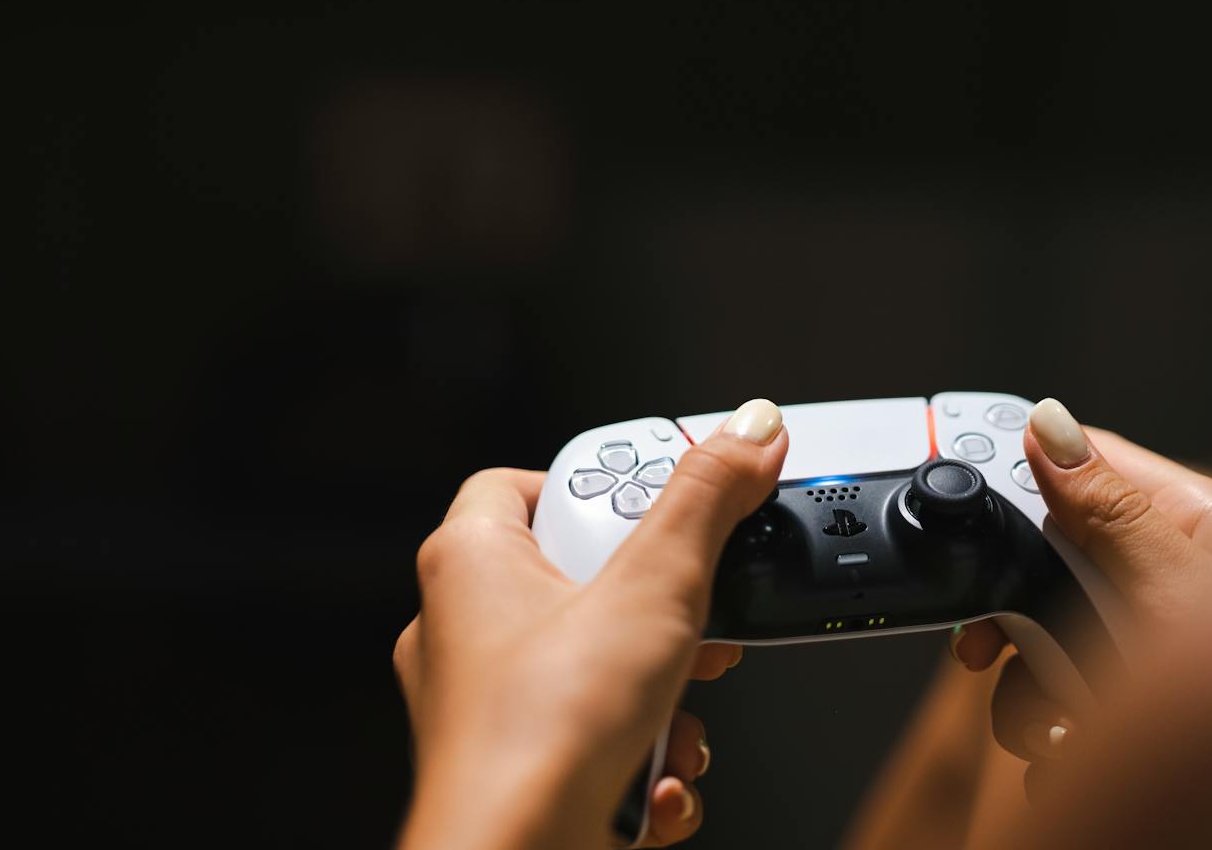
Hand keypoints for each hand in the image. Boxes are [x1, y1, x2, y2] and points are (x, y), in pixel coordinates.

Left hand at [394, 400, 789, 849]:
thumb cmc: (539, 741)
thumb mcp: (654, 591)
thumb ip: (707, 501)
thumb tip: (750, 430)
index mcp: (468, 562)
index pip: (525, 480)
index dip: (601, 484)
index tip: (667, 499)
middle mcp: (462, 629)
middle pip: (582, 580)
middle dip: (659, 615)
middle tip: (695, 622)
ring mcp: (486, 707)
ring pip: (597, 670)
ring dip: (661, 700)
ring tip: (679, 716)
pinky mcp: (517, 771)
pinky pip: (592, 741)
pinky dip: (640, 761)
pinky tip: (658, 782)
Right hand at [949, 398, 1211, 799]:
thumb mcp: (1186, 597)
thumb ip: (1113, 515)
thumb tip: (1049, 425)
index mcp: (1199, 525)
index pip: (1083, 462)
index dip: (1014, 478)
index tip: (962, 508)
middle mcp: (1179, 580)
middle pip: (1051, 562)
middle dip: (1016, 616)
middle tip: (993, 650)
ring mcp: (1160, 648)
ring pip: (1048, 644)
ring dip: (1032, 696)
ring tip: (1060, 732)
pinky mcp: (1145, 711)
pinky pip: (1067, 707)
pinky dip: (1055, 739)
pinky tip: (1072, 757)